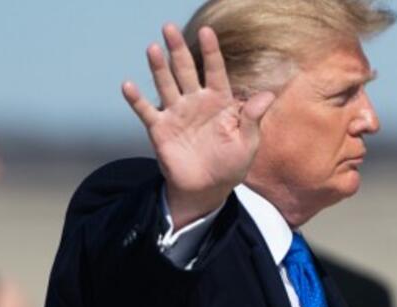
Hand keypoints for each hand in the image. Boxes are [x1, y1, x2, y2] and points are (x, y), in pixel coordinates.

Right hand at [121, 23, 275, 226]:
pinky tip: (128, 85)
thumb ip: (252, 118)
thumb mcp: (248, 142)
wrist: (208, 188)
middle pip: (186, 70)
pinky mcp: (160, 129)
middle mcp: (195, 101)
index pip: (215, 71)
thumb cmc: (231, 164)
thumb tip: (268, 95)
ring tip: (153, 48)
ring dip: (158, 67)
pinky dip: (136, 99)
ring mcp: (176, 113)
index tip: (207, 31)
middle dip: (178, 50)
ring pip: (166, 84)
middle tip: (169, 27)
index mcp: (219, 101)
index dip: (211, 52)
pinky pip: (146, 111)